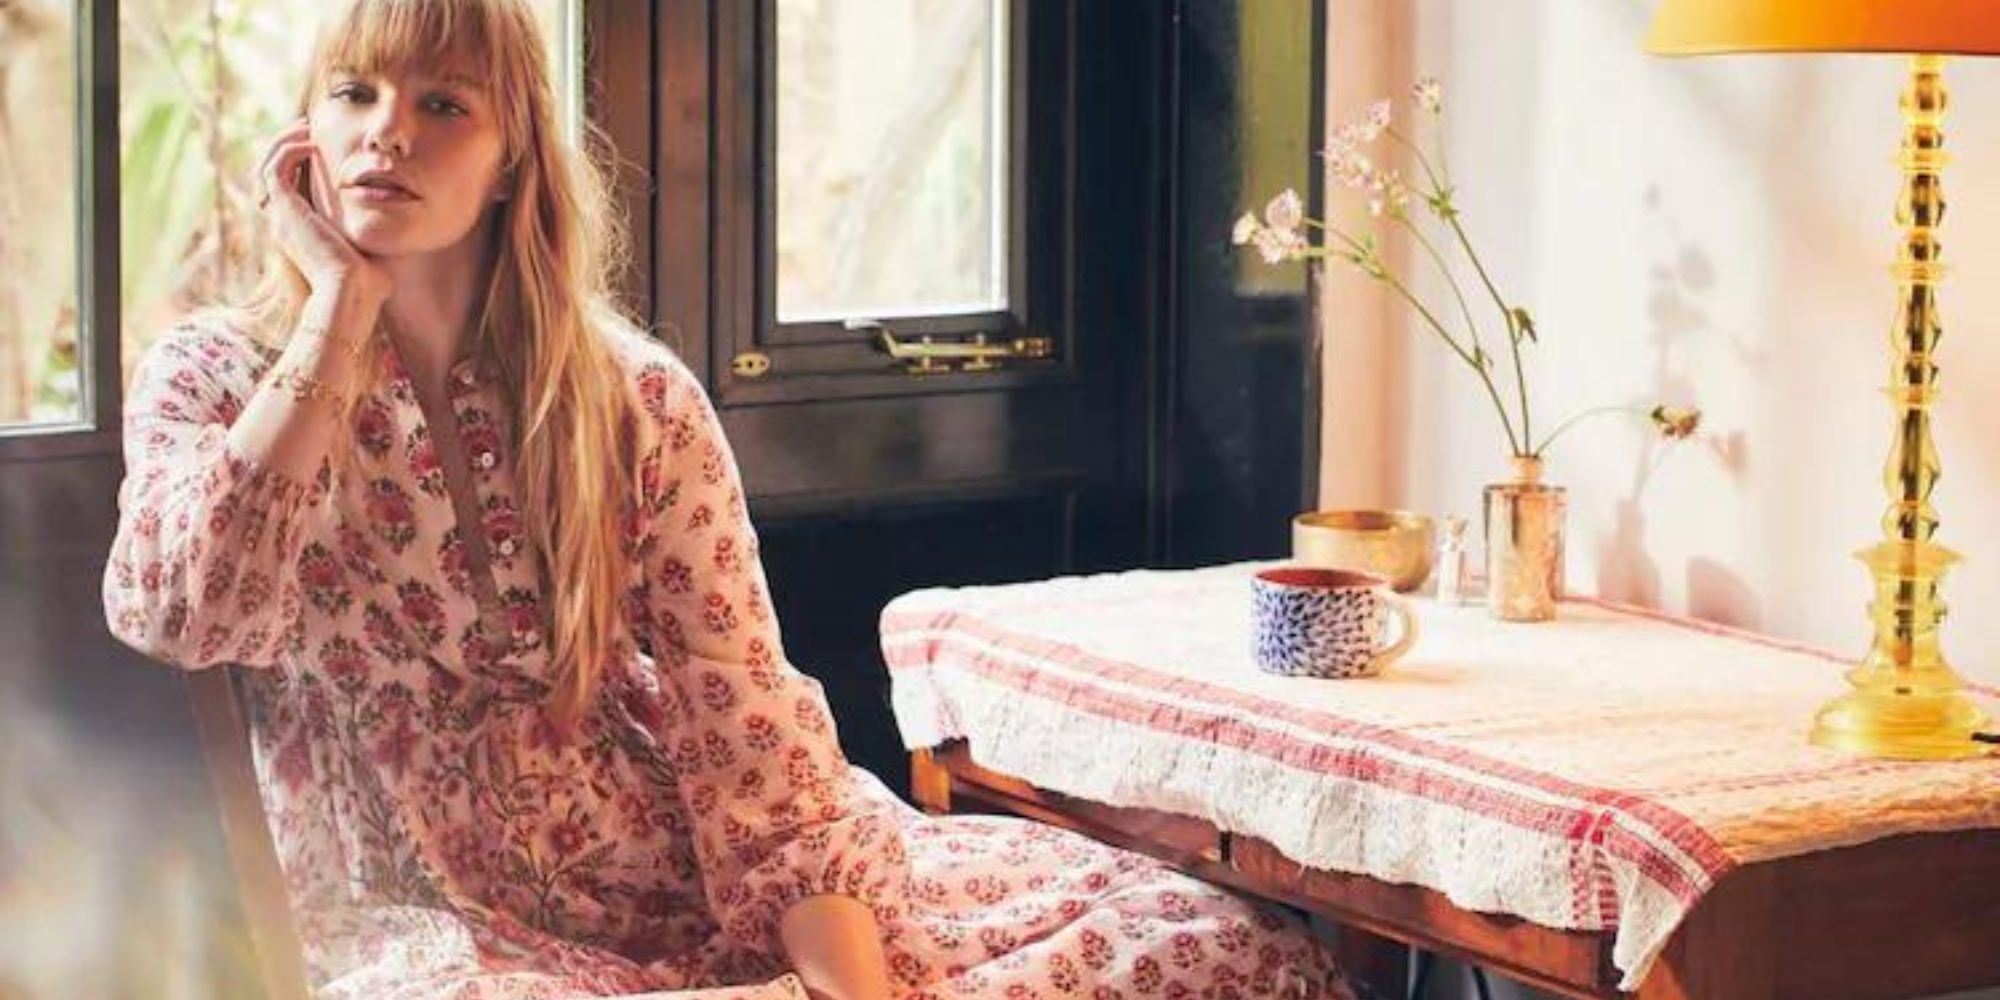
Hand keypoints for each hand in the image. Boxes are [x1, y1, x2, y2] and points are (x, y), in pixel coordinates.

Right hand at [256, 119, 390, 307]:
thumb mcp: (369, 253)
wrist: (353, 292)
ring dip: (284, 142)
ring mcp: (280, 217)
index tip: (319, 145)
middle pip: (269, 174)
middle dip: (286, 146)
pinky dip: (288, 151)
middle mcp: (283, 223)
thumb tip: (391, 242)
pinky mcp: (285, 211)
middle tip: (307, 127)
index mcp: (299, 233)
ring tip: (306, 127)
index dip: (298, 164)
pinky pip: (274, 170)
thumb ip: (371, 242)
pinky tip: (311, 143)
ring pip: (265, 167)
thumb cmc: (368, 284)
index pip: (287, 189)